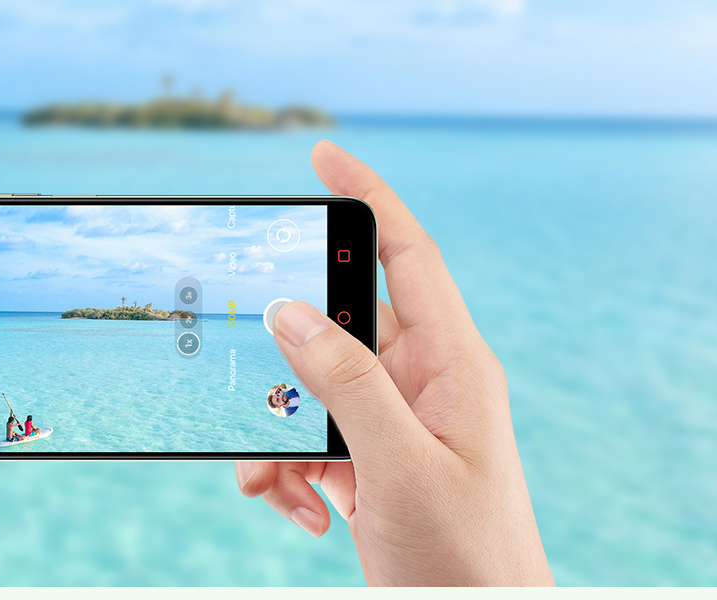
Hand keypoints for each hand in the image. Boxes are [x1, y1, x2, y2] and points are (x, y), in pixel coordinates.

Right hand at [235, 141, 553, 585]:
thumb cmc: (466, 559)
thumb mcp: (398, 467)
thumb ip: (345, 384)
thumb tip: (289, 310)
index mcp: (452, 366)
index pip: (408, 257)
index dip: (367, 199)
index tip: (320, 157)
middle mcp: (422, 385)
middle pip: (335, 329)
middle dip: (283, 359)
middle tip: (250, 378)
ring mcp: (393, 426)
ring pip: (307, 391)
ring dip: (277, 434)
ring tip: (281, 484)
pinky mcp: (369, 464)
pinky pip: (306, 440)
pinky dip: (285, 471)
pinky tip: (300, 511)